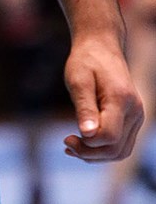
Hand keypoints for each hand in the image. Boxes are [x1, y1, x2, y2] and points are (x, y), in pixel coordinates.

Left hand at [63, 33, 143, 161]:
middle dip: (90, 154)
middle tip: (66, 144)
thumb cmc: (86, 61)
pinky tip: (83, 146)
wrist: (101, 47)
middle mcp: (134, 111)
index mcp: (121, 99)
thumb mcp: (78, 79)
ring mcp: (136, 116)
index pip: (109, 136)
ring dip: (96, 156)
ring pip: (120, 151)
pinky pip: (121, 145)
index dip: (87, 144)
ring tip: (72, 147)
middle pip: (116, 149)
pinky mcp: (132, 120)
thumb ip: (84, 106)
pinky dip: (103, 150)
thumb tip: (87, 134)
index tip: (66, 138)